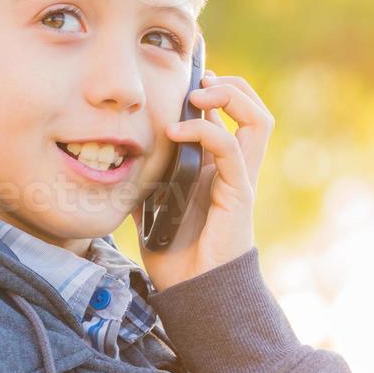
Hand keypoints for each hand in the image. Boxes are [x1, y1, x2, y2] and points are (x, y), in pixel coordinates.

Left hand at [131, 69, 272, 289]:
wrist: (193, 291)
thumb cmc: (175, 255)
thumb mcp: (150, 206)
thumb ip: (143, 180)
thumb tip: (115, 162)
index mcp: (218, 168)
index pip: (231, 116)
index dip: (217, 90)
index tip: (188, 81)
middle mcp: (235, 168)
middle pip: (255, 111)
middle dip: (231, 86)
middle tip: (199, 81)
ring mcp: (240, 179)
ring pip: (258, 121)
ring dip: (231, 97)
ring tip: (199, 94)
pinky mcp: (238, 193)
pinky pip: (233, 149)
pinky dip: (206, 131)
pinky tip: (177, 131)